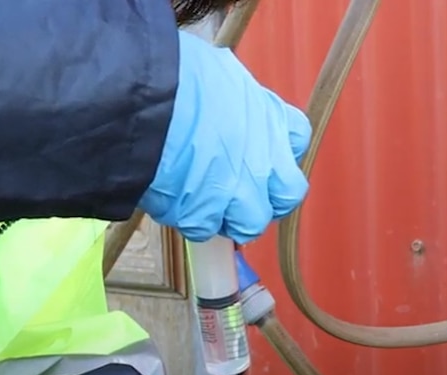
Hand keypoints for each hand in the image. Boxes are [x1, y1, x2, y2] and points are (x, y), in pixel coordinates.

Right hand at [139, 31, 311, 244]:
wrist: (149, 104)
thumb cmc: (178, 79)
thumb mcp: (221, 75)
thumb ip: (233, 101)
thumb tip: (223, 103)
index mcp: (270, 119)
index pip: (297, 140)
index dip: (280, 150)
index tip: (263, 153)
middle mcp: (263, 160)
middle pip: (286, 195)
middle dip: (266, 198)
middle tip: (241, 194)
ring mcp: (237, 192)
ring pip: (249, 223)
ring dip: (229, 218)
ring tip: (204, 203)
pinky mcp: (205, 214)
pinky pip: (205, 228)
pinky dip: (191, 219)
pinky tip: (175, 200)